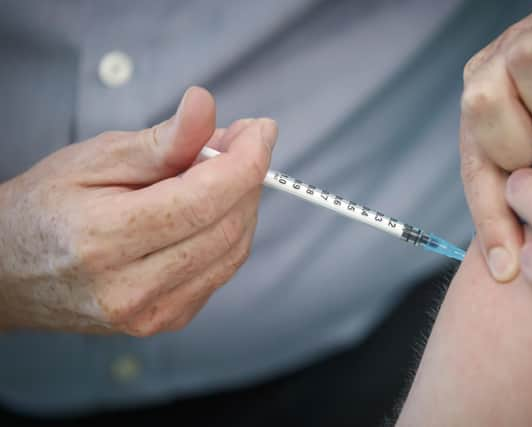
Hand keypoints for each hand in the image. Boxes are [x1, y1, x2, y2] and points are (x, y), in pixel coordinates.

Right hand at [0, 87, 277, 335]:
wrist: (11, 271)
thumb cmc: (48, 206)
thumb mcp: (95, 158)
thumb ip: (160, 140)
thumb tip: (206, 105)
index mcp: (105, 239)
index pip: (204, 198)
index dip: (246, 160)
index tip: (261, 129)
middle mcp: (132, 288)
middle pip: (227, 226)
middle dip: (247, 177)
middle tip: (239, 142)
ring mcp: (152, 313)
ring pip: (233, 251)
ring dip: (242, 204)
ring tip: (220, 171)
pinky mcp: (166, 320)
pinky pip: (220, 270)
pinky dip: (227, 232)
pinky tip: (208, 209)